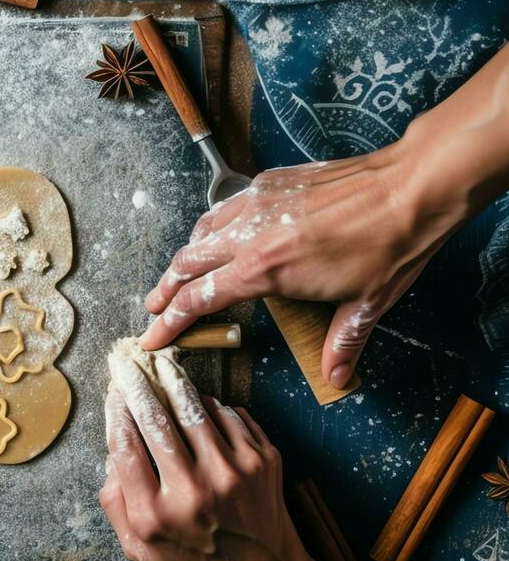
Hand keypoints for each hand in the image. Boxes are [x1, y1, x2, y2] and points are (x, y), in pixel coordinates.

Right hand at [99, 348, 315, 560]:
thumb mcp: (140, 552)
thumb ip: (117, 503)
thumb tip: (111, 453)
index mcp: (155, 516)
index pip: (125, 444)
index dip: (115, 410)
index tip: (112, 390)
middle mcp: (193, 491)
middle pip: (155, 418)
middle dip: (138, 384)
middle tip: (129, 363)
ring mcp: (232, 473)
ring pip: (194, 408)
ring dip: (175, 383)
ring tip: (164, 367)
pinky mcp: (263, 462)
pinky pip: (230, 415)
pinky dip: (212, 404)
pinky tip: (202, 403)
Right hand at [140, 144, 451, 387]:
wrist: (410, 185)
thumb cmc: (390, 244)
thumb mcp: (366, 304)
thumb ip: (341, 343)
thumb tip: (337, 379)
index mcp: (265, 269)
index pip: (200, 299)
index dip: (170, 322)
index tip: (151, 337)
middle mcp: (250, 233)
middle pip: (187, 263)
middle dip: (165, 289)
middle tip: (154, 308)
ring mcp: (257, 201)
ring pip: (201, 231)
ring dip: (186, 257)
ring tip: (182, 274)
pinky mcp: (269, 182)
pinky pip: (225, 207)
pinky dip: (211, 227)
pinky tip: (220, 234)